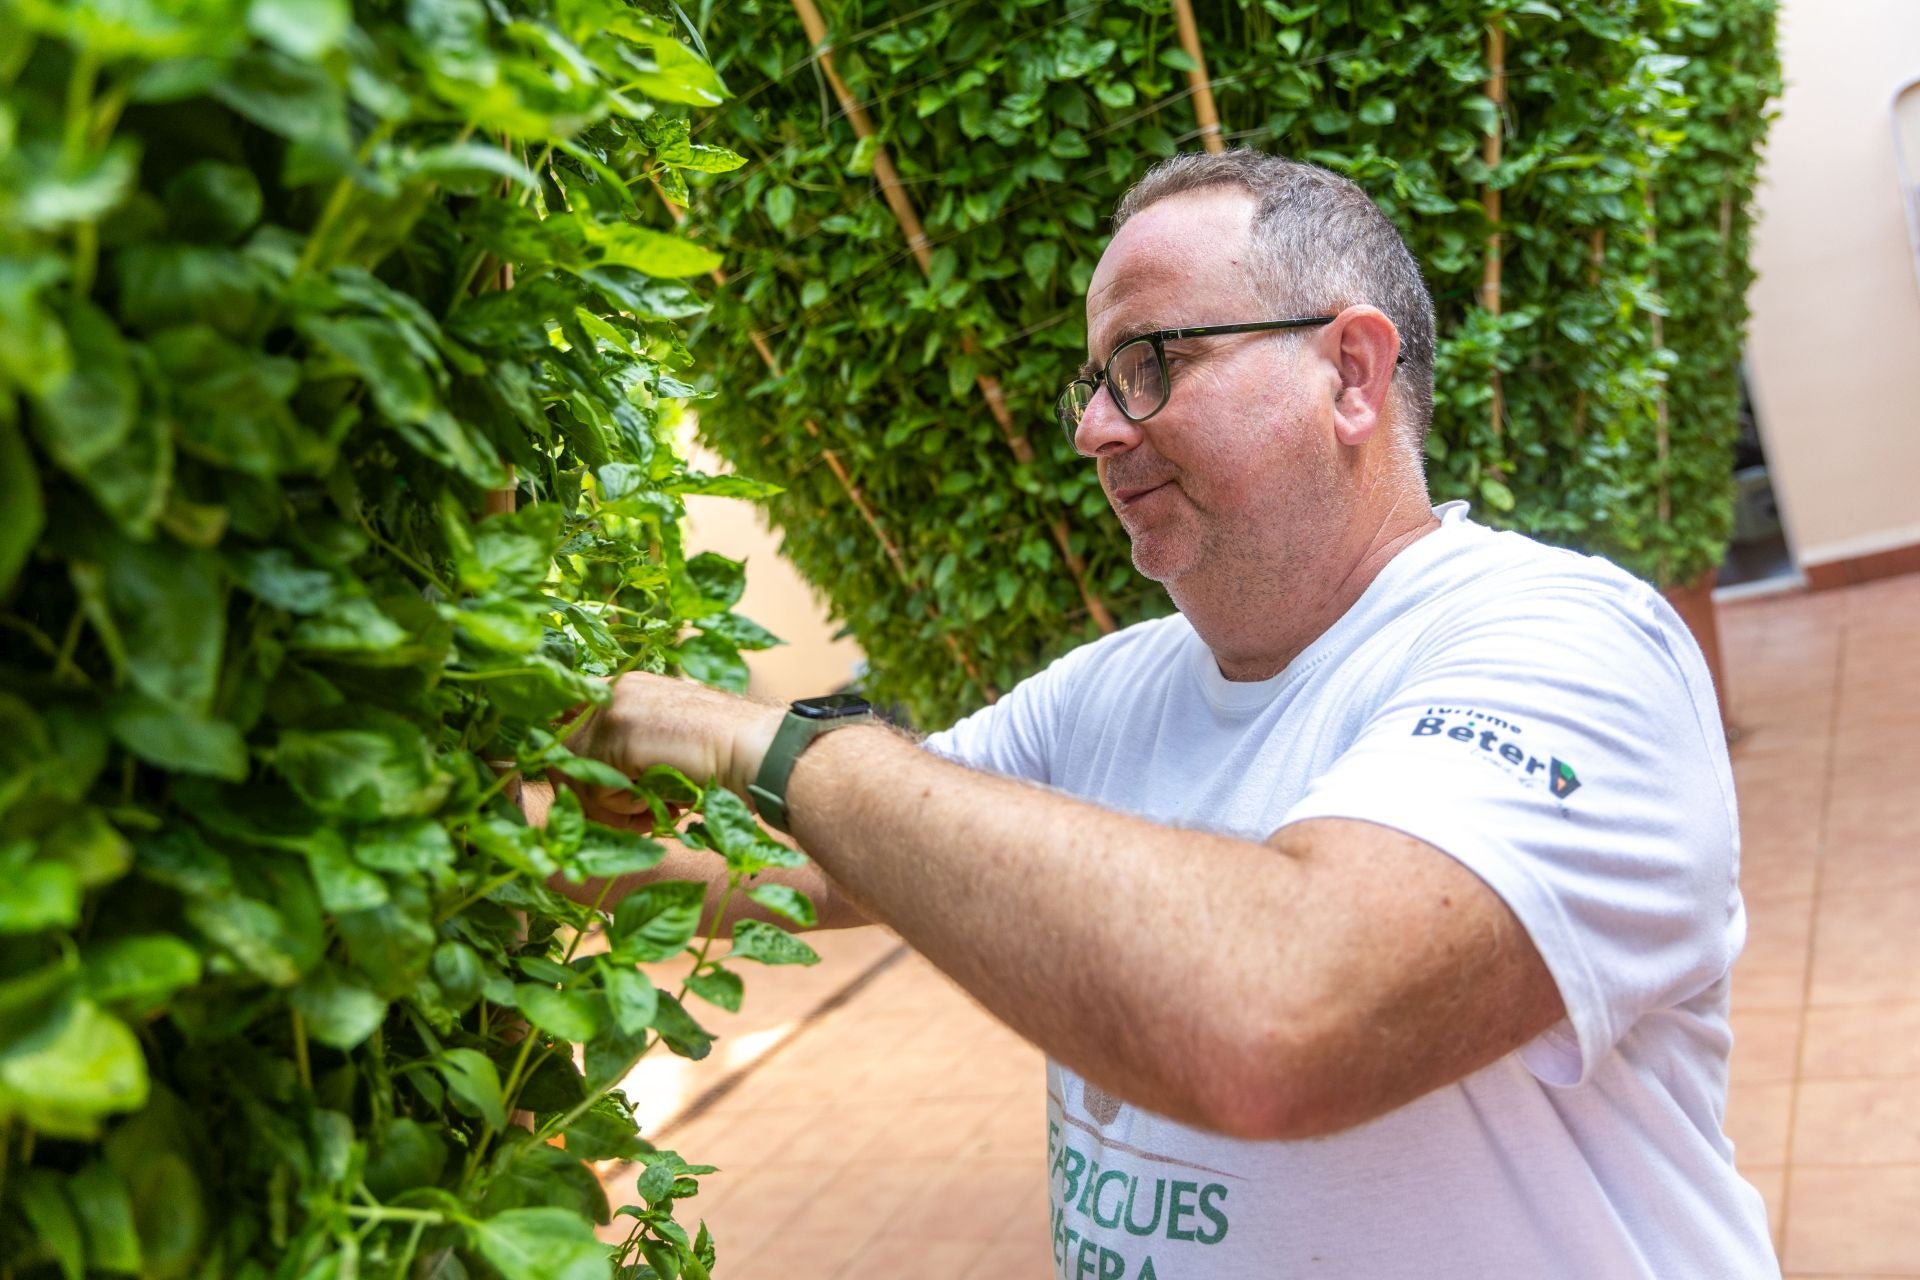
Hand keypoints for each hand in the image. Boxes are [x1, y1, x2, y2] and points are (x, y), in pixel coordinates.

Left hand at [565, 672, 784, 815]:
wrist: (760, 751)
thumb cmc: (722, 758)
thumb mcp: (664, 745)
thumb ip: (624, 751)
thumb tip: (578, 779)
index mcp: (624, 687)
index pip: (564, 724)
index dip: (573, 766)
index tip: (602, 796)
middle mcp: (613, 689)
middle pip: (560, 754)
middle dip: (592, 796)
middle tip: (636, 814)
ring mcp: (615, 707)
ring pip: (574, 775)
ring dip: (612, 807)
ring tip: (653, 810)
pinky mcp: (621, 733)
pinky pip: (595, 789)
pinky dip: (627, 809)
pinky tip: (665, 801)